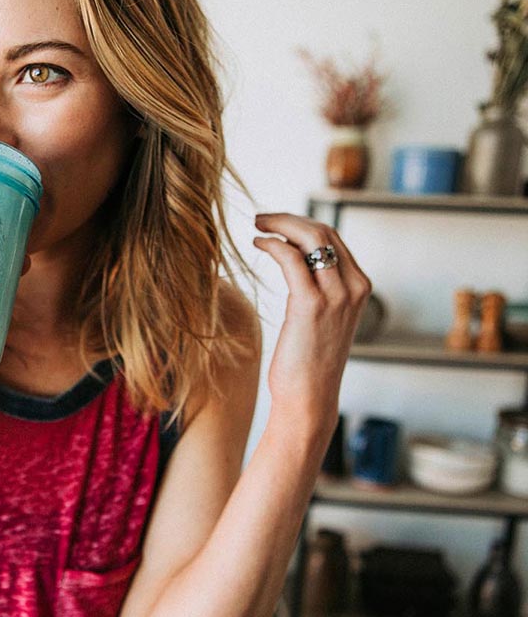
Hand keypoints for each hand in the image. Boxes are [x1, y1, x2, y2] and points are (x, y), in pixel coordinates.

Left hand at [253, 213, 371, 435]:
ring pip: (311, 238)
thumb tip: (295, 258)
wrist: (309, 397)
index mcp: (358, 287)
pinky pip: (292, 259)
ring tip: (257, 225)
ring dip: (280, 225)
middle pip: (323, 232)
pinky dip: (274, 244)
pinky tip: (258, 244)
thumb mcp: (321, 318)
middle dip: (289, 219)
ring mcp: (336, 295)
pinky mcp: (311, 304)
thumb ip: (318, 288)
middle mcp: (353, 288)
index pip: (334, 238)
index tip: (277, 223)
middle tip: (261, 218)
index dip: (302, 224)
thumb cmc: (308, 361)